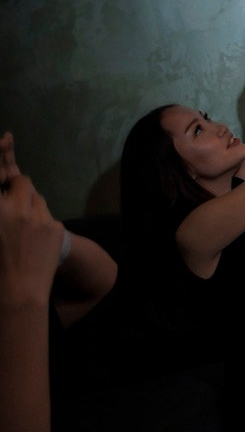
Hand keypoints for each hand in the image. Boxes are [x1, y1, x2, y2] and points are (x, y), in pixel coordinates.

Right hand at [0, 133, 65, 305]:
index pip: (5, 175)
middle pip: (20, 180)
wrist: (19, 291)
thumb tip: (7, 188)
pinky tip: (34, 240)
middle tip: (12, 196)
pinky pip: (47, 214)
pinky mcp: (54, 225)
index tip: (5, 140)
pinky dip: (41, 221)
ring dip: (29, 203)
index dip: (2, 157)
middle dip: (17, 185)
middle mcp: (11, 209)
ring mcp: (35, 216)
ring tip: (22, 226)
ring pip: (36, 196)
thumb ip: (2, 207)